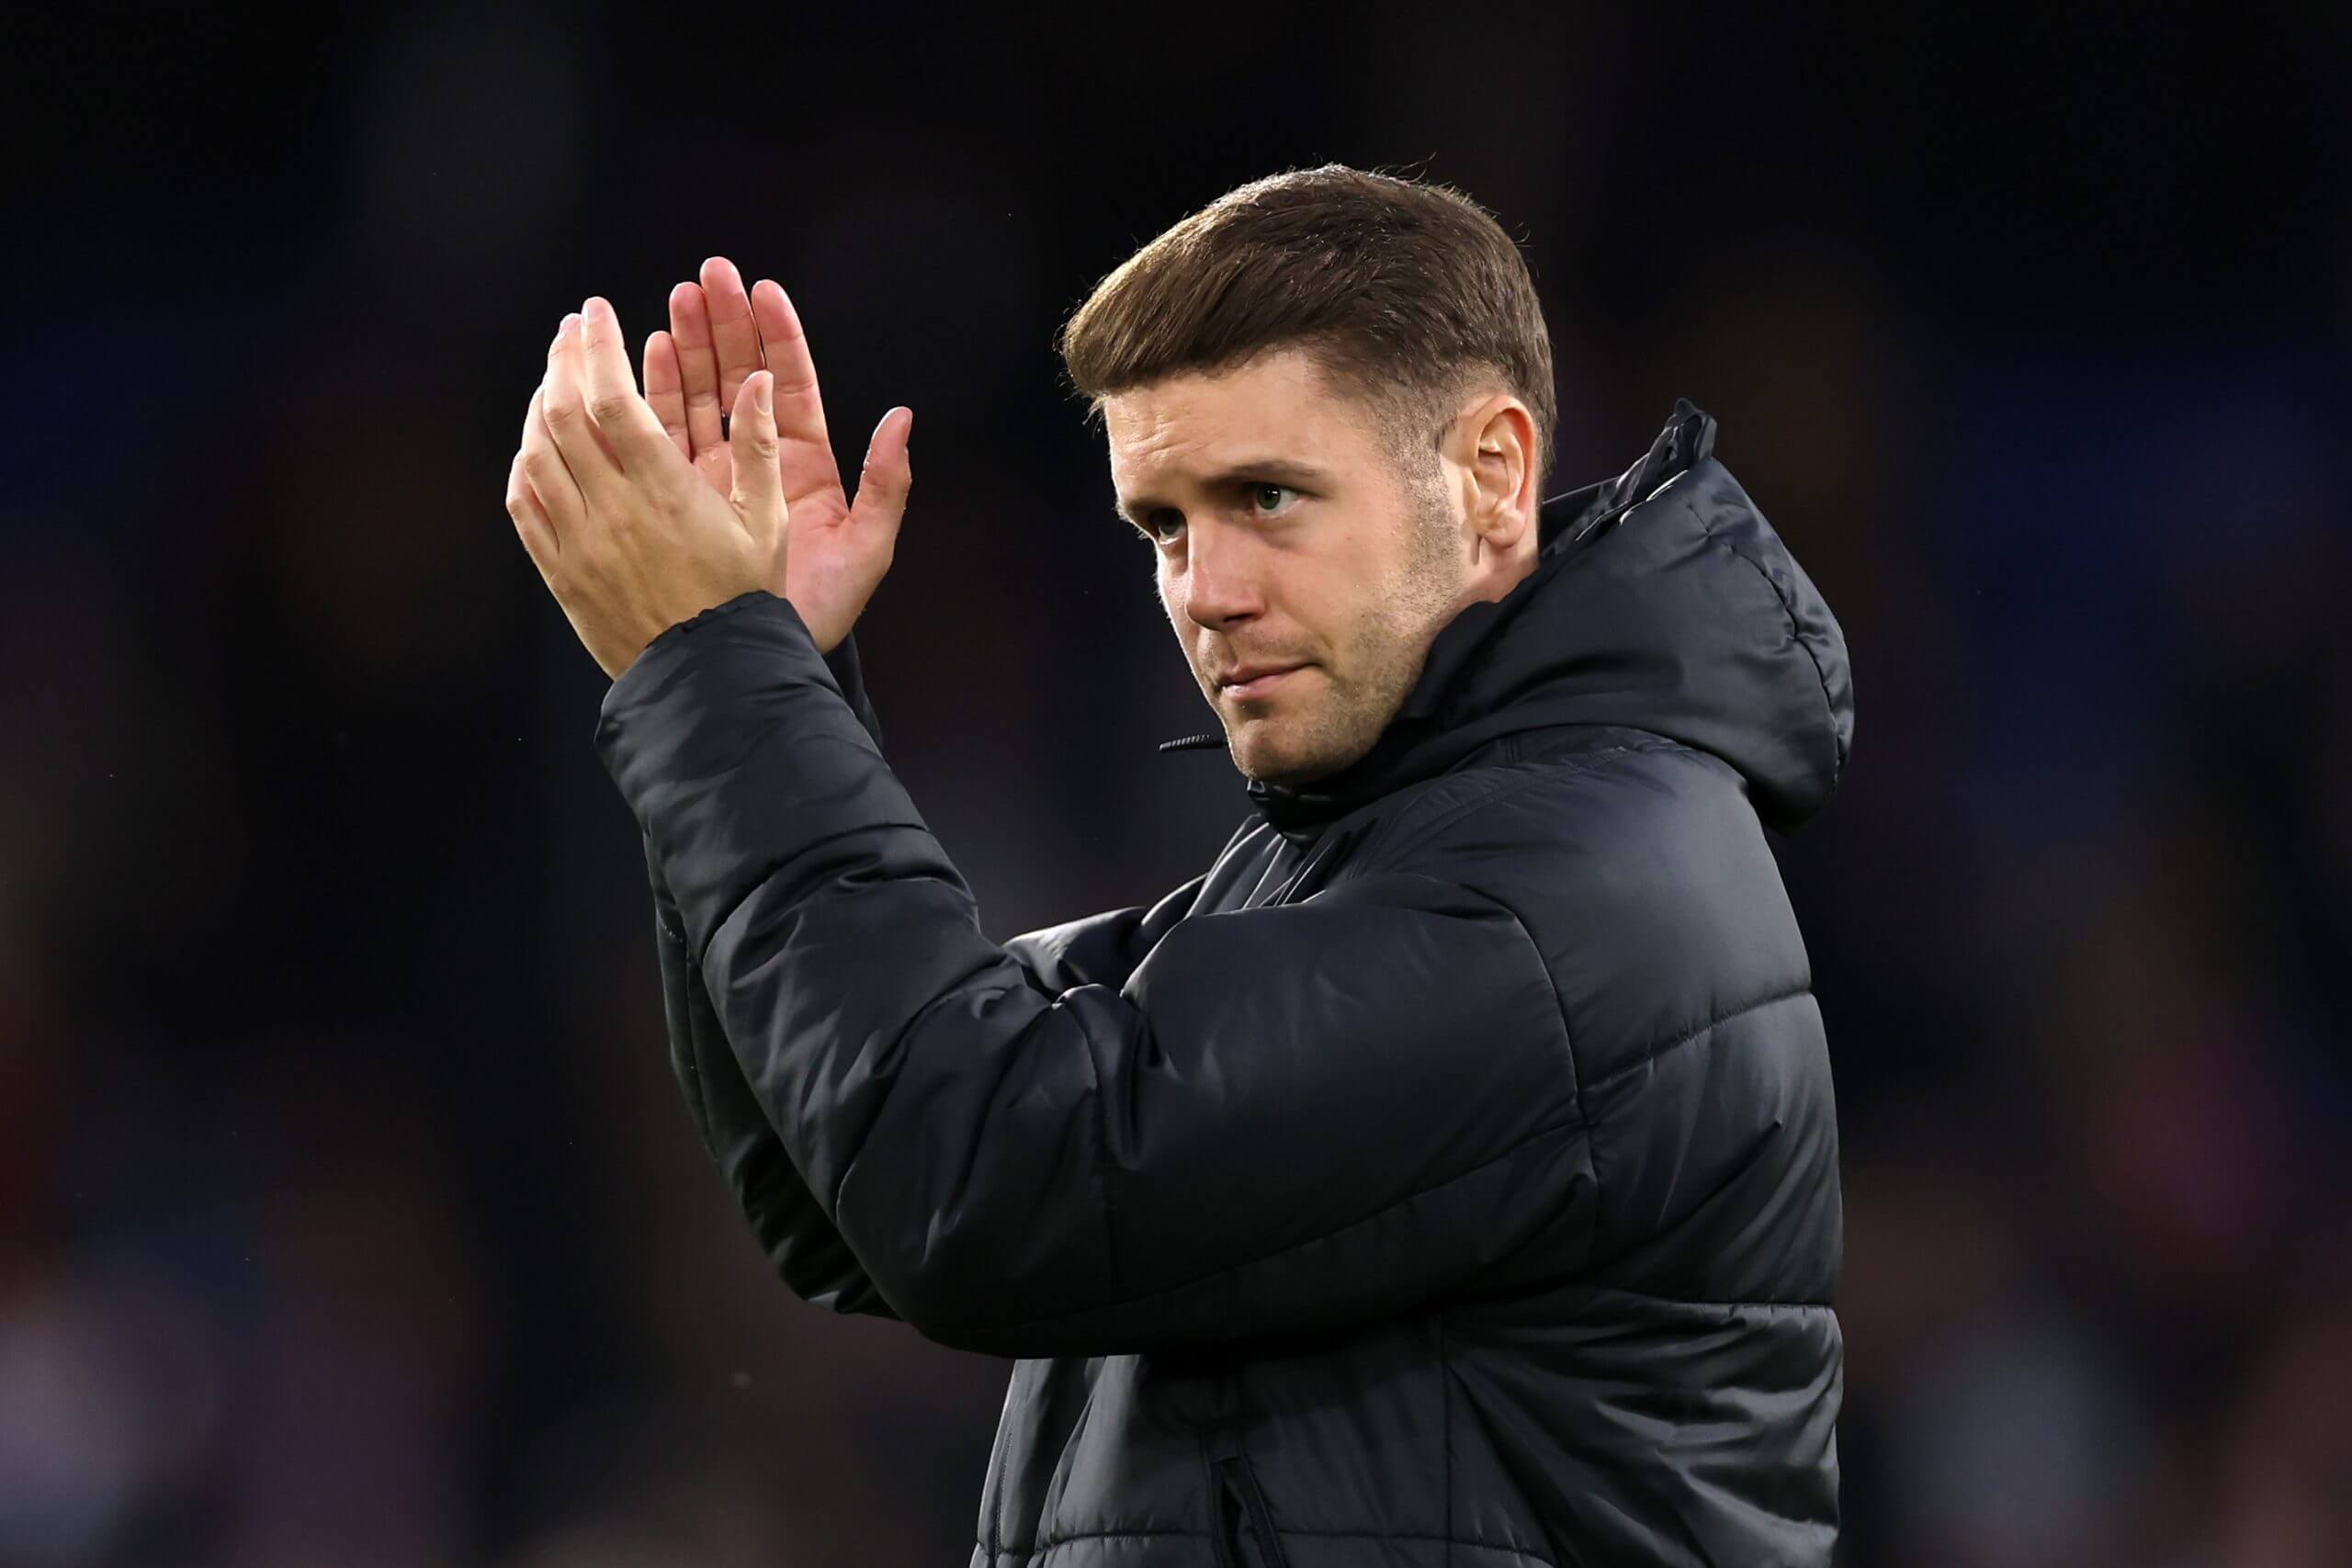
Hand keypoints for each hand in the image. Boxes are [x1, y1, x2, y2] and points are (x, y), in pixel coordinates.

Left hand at [506, 298, 785, 679]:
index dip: (598, 348)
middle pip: (562, 414)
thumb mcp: (768, 524)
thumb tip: (759, 381)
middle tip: (573, 330)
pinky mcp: (560, 572)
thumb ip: (759, 448)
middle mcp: (612, 511)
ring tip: (555, 377)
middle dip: (563, 360)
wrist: (707, 680)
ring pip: (535, 453)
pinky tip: (537, 443)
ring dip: (539, 405)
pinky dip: (525, 461)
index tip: (597, 314)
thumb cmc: (743, 602)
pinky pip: (524, 503)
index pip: (611, 399)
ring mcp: (579, 543)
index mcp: (665, 492)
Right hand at [642, 256, 910, 652]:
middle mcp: (758, 462)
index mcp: (806, 464)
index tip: (761, 288)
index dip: (776, 335)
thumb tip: (903, 419)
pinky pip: (662, 436)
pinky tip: (642, 358)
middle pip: (738, 376)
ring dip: (683, 348)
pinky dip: (651, 395)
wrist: (763, 657)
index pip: (790, 383)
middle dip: (721, 325)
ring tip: (670, 303)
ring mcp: (714, 475)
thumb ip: (887, 483)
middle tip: (705, 277)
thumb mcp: (868, 547)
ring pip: (697, 397)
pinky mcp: (677, 495)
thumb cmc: (823, 609)